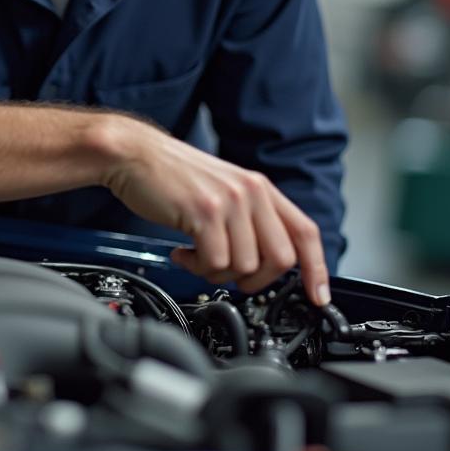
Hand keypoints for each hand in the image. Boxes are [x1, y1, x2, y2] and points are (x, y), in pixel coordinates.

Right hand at [103, 121, 330, 305]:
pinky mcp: (204, 212)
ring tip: (195, 256)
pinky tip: (181, 251)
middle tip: (228, 275)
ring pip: (245, 266)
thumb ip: (248, 217)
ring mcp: (229, 202)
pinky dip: (196, 267)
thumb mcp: (222, 189)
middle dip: (255, 280)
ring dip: (216, 273)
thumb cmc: (170, 175)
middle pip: (280, 259)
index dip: (316, 269)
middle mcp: (251, 192)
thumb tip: (263, 261)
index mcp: (260, 188)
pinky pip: (215, 263)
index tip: (317, 296)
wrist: (132, 154)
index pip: (304, 232)